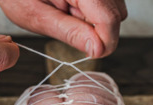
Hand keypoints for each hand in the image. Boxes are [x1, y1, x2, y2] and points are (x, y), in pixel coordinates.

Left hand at [0, 0, 126, 57]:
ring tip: (68, 11)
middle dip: (98, 29)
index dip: (105, 42)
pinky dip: (93, 9)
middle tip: (69, 24)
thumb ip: (69, 32)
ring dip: (96, 18)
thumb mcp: (35, 16)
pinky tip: (73, 5)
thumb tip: (97, 49)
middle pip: (117, 14)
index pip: (110, 18)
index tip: (92, 53)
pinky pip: (109, 1)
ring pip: (116, 8)